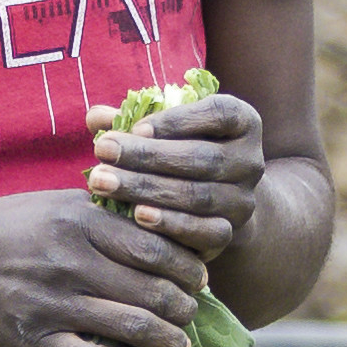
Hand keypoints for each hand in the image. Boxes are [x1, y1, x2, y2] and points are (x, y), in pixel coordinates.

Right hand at [0, 182, 210, 346]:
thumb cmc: (5, 230)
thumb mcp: (52, 203)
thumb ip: (103, 212)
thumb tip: (160, 222)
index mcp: (78, 222)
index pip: (156, 247)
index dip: (188, 267)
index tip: (198, 278)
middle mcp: (69, 263)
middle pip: (154, 291)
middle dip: (184, 307)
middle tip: (191, 312)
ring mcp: (53, 306)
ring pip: (134, 328)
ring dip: (169, 341)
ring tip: (179, 345)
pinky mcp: (37, 344)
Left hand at [91, 88, 263, 267]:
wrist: (214, 200)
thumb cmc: (181, 150)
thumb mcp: (164, 129)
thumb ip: (134, 120)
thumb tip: (96, 117)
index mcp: (242, 120)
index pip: (217, 114)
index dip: (176, 121)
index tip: (135, 128)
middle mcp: (250, 160)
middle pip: (202, 157)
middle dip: (147, 156)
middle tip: (103, 152)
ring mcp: (244, 199)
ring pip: (199, 195)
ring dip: (148, 190)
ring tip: (105, 183)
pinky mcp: (231, 232)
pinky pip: (205, 230)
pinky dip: (171, 224)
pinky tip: (136, 215)